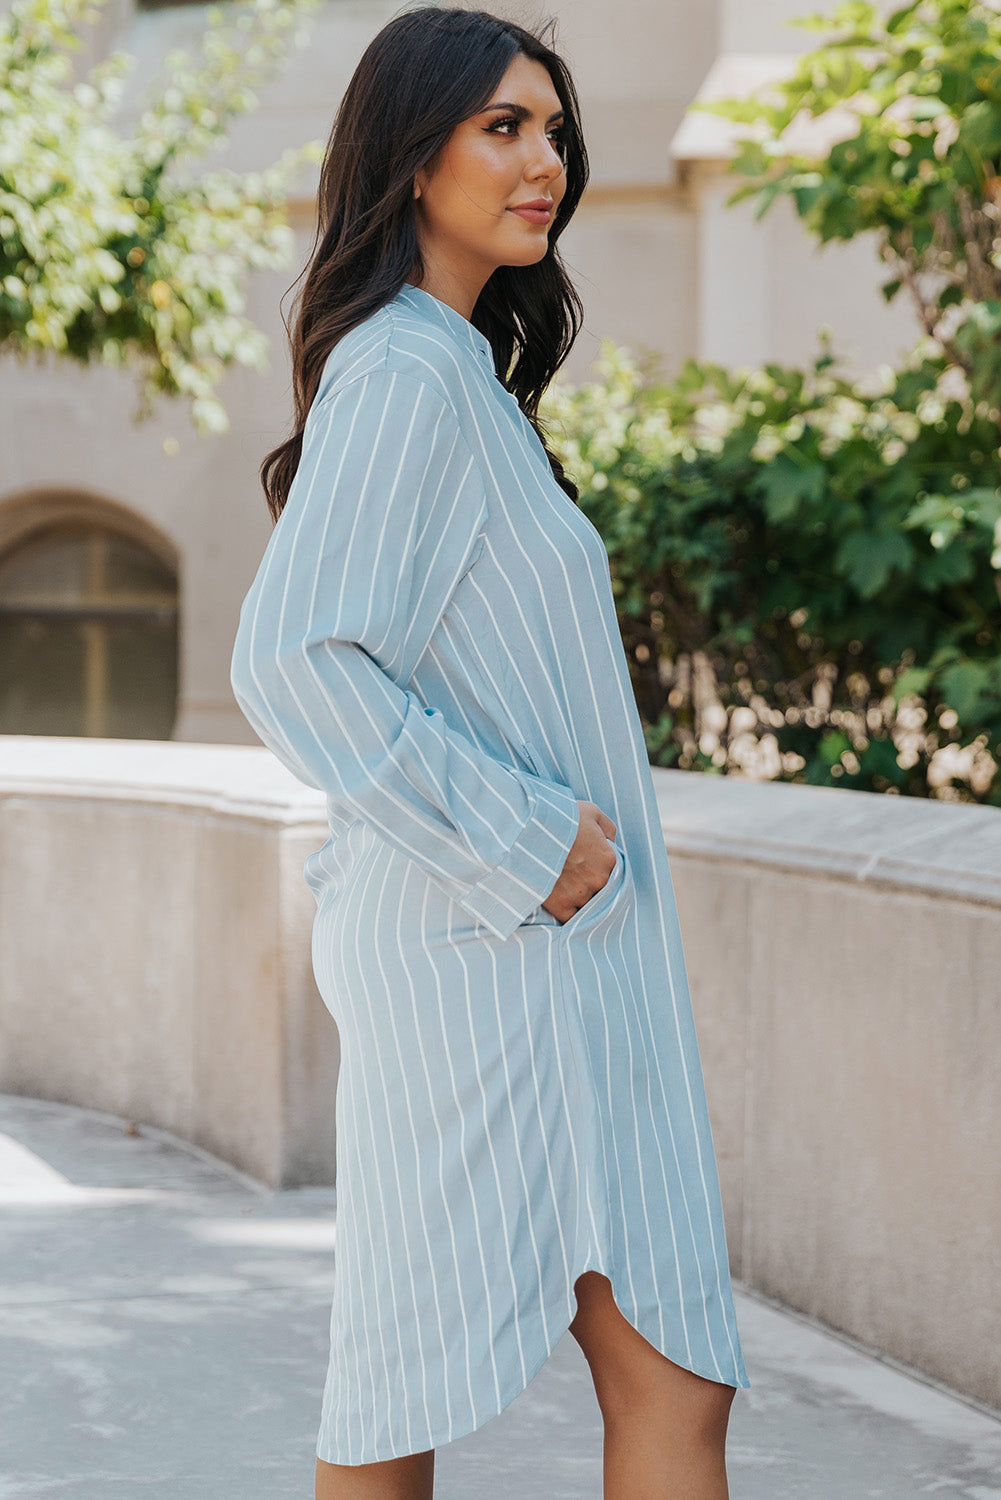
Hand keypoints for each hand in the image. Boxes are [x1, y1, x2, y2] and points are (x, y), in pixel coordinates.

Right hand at [541, 800, 616, 923]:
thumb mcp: (591, 811)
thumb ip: (607, 829)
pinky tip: (560, 902)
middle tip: (573, 873)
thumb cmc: (559, 818)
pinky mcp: (560, 905)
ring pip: (586, 904)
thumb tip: (609, 842)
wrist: (528, 830)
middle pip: (600, 888)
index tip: (586, 863)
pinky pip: (570, 917)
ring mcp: (580, 894)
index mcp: (609, 858)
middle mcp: (598, 879)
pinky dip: (567, 912)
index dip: (598, 866)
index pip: (612, 869)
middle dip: (588, 882)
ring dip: (577, 897)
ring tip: (562, 886)